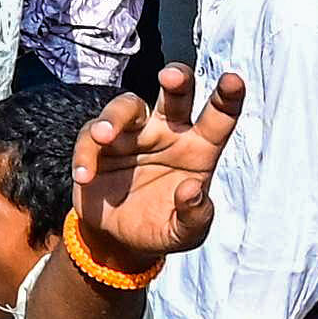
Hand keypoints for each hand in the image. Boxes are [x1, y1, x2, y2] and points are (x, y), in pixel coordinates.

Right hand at [70, 61, 242, 267]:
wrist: (120, 242)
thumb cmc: (162, 228)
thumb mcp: (185, 233)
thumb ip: (194, 216)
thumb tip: (192, 190)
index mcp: (198, 149)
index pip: (218, 117)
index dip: (228, 96)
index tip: (233, 80)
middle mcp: (169, 133)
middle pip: (175, 95)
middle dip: (176, 79)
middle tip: (170, 76)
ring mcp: (134, 136)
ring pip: (127, 106)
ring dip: (114, 116)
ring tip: (104, 136)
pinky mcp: (100, 145)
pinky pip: (90, 138)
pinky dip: (85, 154)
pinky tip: (85, 176)